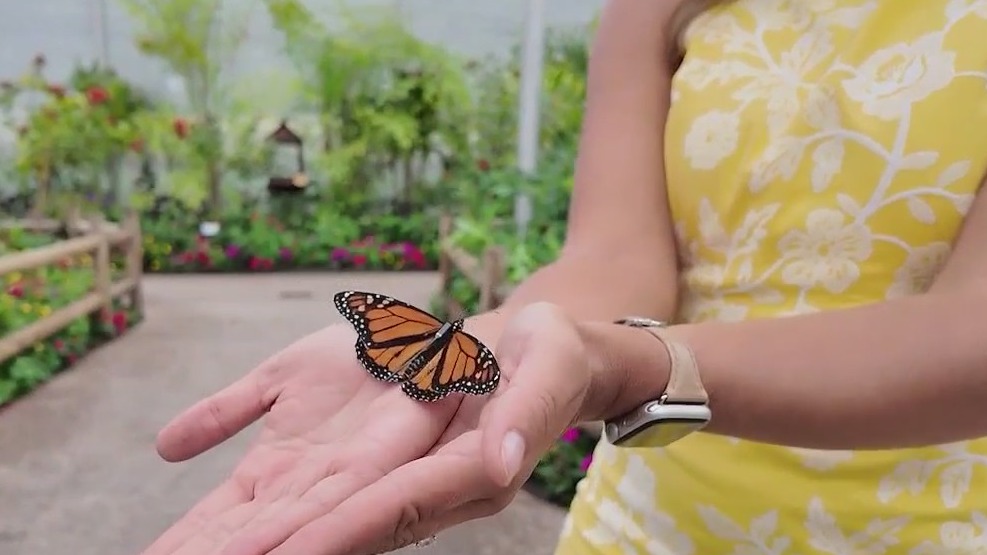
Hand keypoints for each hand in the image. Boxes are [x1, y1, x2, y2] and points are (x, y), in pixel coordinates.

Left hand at [143, 302, 601, 554]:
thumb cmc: (545, 358)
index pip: (390, 510)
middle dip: (260, 552)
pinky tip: (177, 469)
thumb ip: (527, 411)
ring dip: (228, 538)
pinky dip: (229, 475)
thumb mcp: (548, 368)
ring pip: (291, 511)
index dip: (334, 536)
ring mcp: (365, 467)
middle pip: (325, 528)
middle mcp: (403, 483)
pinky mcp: (342, 444)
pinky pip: (284, 469)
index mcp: (459, 472)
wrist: (518, 348)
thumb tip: (499, 465)